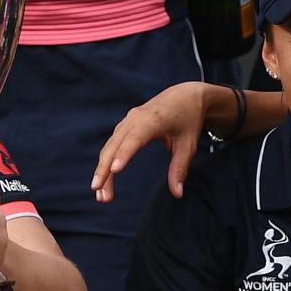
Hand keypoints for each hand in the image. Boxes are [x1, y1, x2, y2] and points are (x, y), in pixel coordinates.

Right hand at [92, 81, 220, 202]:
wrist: (184, 95)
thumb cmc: (188, 120)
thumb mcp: (189, 144)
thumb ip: (180, 168)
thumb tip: (177, 194)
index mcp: (154, 120)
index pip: (135, 138)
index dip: (124, 154)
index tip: (115, 170)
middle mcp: (136, 118)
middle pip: (115, 145)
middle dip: (104, 170)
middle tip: (100, 195)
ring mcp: (127, 121)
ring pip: (109, 147)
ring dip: (102, 170)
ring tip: (101, 195)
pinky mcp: (124, 126)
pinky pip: (111, 145)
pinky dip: (106, 162)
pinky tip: (104, 181)